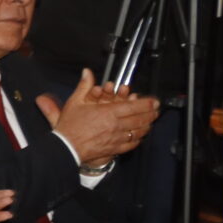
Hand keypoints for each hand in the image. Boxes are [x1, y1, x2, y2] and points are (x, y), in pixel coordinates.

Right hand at [42, 70, 159, 165]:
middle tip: (156, 111)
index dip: (147, 104)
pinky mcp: (114, 149)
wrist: (66, 147)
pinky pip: (131, 144)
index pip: (134, 107)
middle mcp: (116, 125)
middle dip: (151, 114)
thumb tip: (87, 73)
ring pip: (138, 132)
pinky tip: (139, 136)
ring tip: (151, 122)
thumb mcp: (74, 103)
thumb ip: (84, 86)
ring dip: (147, 126)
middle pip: (140, 119)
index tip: (154, 102)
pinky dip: (138, 140)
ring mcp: (116, 138)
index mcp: (108, 112)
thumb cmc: (69, 127)